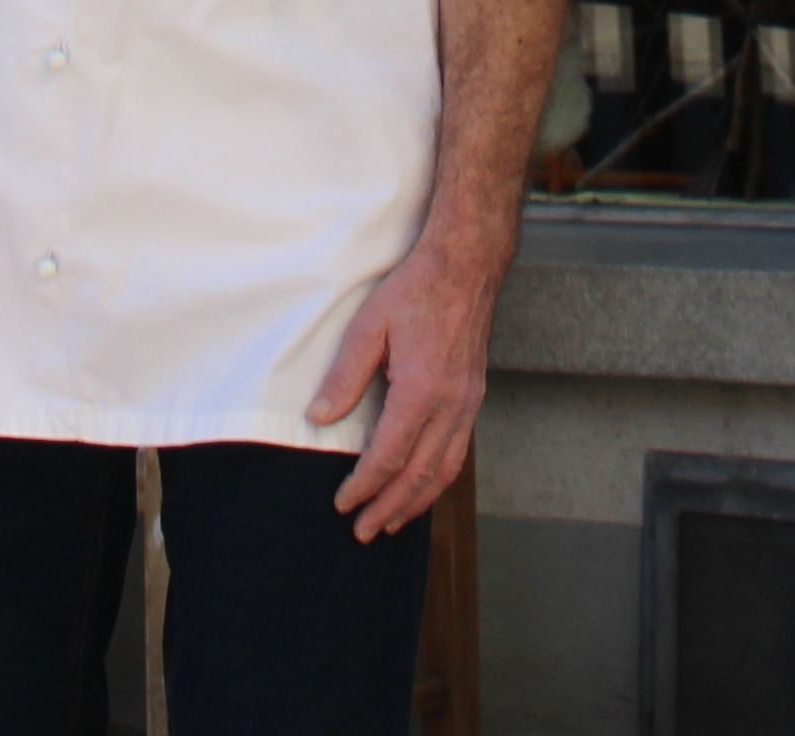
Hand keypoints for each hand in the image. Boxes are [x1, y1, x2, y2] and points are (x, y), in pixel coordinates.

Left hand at [308, 221, 502, 542]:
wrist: (466, 265)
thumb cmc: (416, 289)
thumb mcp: (369, 327)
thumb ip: (345, 376)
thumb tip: (320, 418)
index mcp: (421, 390)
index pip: (389, 455)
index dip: (364, 485)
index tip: (343, 503)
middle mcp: (450, 405)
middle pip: (418, 474)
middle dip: (389, 507)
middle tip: (363, 531)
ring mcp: (467, 403)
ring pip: (444, 469)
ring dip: (417, 502)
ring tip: (393, 522)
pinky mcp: (474, 397)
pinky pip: (457, 452)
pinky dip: (438, 479)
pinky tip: (423, 486)